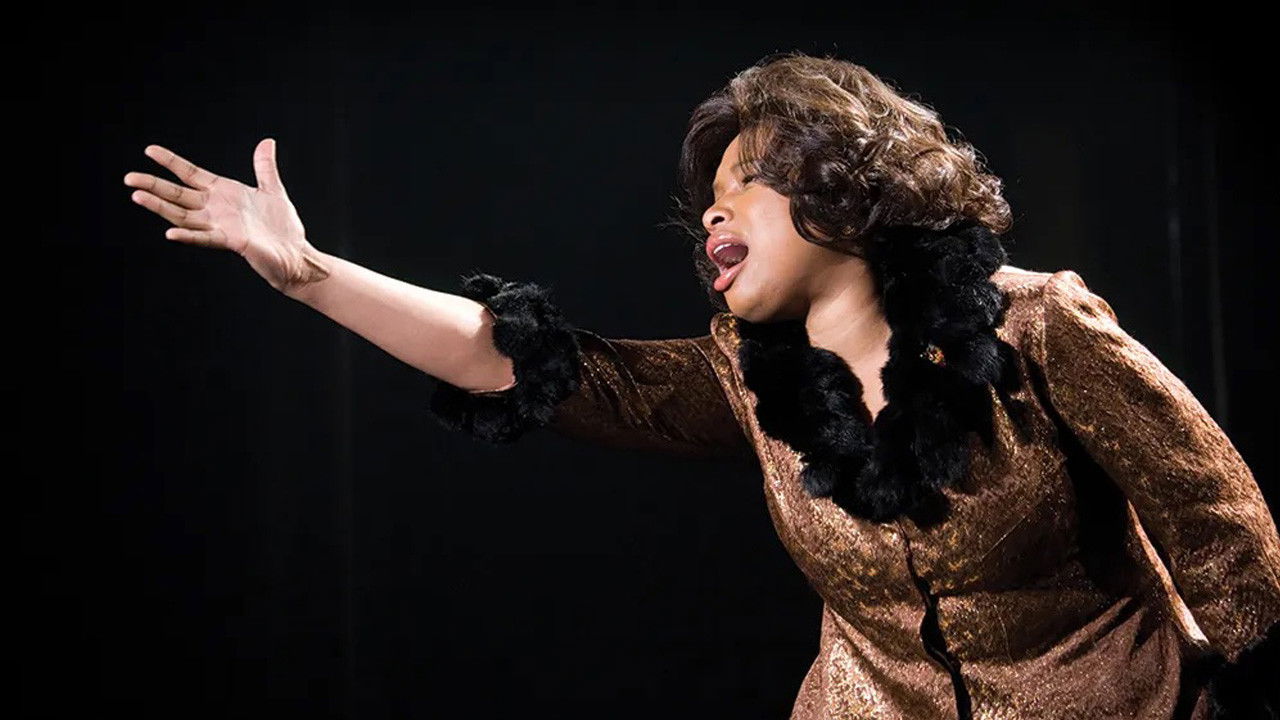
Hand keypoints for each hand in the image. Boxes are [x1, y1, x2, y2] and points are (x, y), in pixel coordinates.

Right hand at [124, 138, 329, 295]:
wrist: (295, 254)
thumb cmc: (282, 226)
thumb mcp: (273, 191)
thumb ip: (264, 168)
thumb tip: (267, 142)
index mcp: (223, 193)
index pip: (190, 174)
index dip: (171, 162)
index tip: (149, 150)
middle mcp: (216, 210)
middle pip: (178, 195)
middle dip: (153, 186)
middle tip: (128, 178)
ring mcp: (221, 226)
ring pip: (183, 216)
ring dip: (161, 207)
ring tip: (138, 197)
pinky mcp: (232, 242)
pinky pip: (205, 238)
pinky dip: (188, 235)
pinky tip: (170, 233)